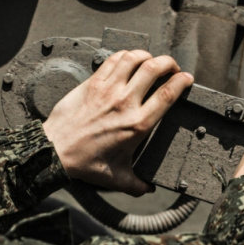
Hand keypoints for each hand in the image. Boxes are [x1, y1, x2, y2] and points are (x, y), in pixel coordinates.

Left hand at [43, 50, 193, 195]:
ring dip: (147, 55)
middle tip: (172, 67)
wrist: (56, 151)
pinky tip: (129, 59)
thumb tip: (149, 188)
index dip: (182, 81)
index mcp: (138, 124)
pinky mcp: (92, 83)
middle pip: (155, 68)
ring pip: (134, 59)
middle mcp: (125, 103)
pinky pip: (113, 60)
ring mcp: (108, 89)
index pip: (167, 94)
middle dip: (169, 63)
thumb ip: (138, 184)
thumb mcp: (118, 178)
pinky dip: (125, 55)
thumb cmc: (86, 164)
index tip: (187, 79)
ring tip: (151, 60)